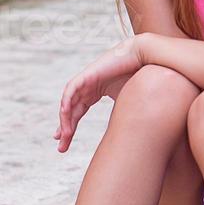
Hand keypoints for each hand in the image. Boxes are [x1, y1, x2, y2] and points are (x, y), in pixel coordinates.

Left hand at [54, 36, 142, 151]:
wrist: (142, 57)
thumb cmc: (138, 76)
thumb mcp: (126, 101)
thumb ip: (120, 115)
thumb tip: (123, 136)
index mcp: (93, 92)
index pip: (77, 112)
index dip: (70, 127)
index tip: (64, 142)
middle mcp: (86, 87)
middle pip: (71, 111)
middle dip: (66, 130)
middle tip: (61, 147)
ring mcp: (85, 81)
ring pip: (69, 103)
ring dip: (66, 121)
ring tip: (65, 136)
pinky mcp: (87, 75)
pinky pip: (71, 90)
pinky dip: (67, 102)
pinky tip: (65, 115)